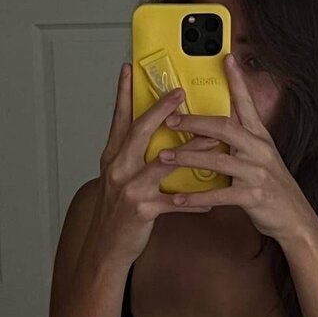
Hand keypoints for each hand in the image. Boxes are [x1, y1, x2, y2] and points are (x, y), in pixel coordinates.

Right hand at [92, 64, 221, 267]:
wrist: (106, 247)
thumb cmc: (116, 212)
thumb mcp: (117, 178)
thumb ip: (131, 156)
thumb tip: (152, 136)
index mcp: (113, 158)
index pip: (119, 119)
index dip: (123, 93)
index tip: (129, 70)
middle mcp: (119, 169)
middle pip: (140, 132)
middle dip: (160, 110)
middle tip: (180, 93)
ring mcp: (130, 189)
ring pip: (163, 163)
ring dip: (190, 151)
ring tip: (211, 141)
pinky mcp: (142, 210)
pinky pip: (175, 202)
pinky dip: (194, 201)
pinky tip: (209, 199)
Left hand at [156, 53, 315, 244]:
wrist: (295, 218)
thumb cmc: (273, 188)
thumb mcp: (262, 157)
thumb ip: (242, 141)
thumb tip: (218, 127)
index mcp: (260, 137)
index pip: (247, 103)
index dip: (237, 81)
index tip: (226, 59)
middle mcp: (259, 150)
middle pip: (225, 127)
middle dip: (194, 122)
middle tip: (170, 120)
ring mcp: (257, 172)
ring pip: (217, 160)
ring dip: (187, 158)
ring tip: (163, 158)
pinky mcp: (252, 196)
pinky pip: (219, 195)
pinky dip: (197, 198)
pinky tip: (179, 199)